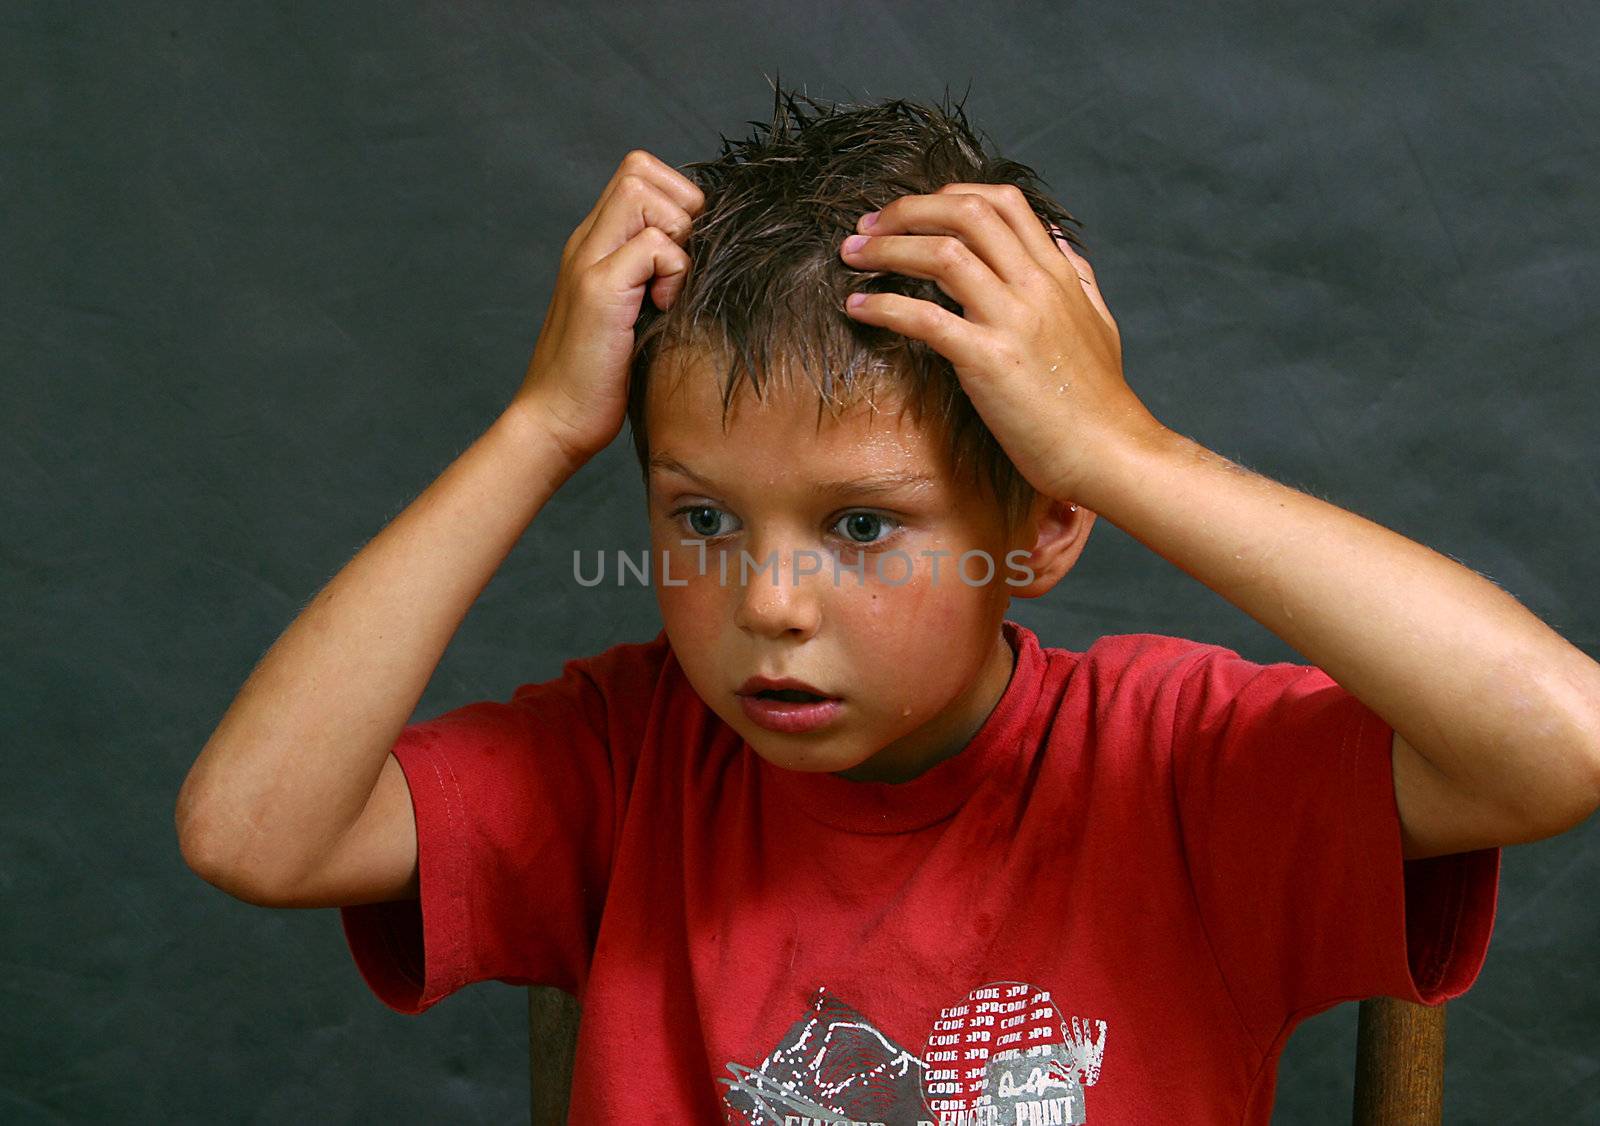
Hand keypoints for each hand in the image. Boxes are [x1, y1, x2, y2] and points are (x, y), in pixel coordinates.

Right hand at [511, 150, 704, 466]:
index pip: (641, 173)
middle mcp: (586, 242)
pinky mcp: (598, 290)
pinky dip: (673, 273)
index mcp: (595, 244)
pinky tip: (663, 310)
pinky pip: (654, 245)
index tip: (686, 256)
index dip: (676, 200)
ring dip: (676, 236)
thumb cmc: (603, 380)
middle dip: (681, 208)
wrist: (555, 423)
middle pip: (641, 169)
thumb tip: (715, 258)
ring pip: (643, 192)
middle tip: (683, 268)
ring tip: (671, 288)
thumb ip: (658, 278)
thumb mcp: (639, 315)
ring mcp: (587, 262)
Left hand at [839, 183, 1161, 502]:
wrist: (1112, 453)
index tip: (914, 211)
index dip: (949, 194)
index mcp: (1057, 274)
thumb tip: (1058, 242)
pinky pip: (925, 317)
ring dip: (886, 248)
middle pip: (965, 212)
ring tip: (852, 256)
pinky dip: (883, 305)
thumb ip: (1078, 278)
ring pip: (941, 253)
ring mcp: (1013, 320)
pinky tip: (858, 307)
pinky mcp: (989, 361)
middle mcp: (1036, 286)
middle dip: (907, 209)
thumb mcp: (1099, 323)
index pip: (1003, 202)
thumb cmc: (1101, 401)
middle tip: (867, 225)